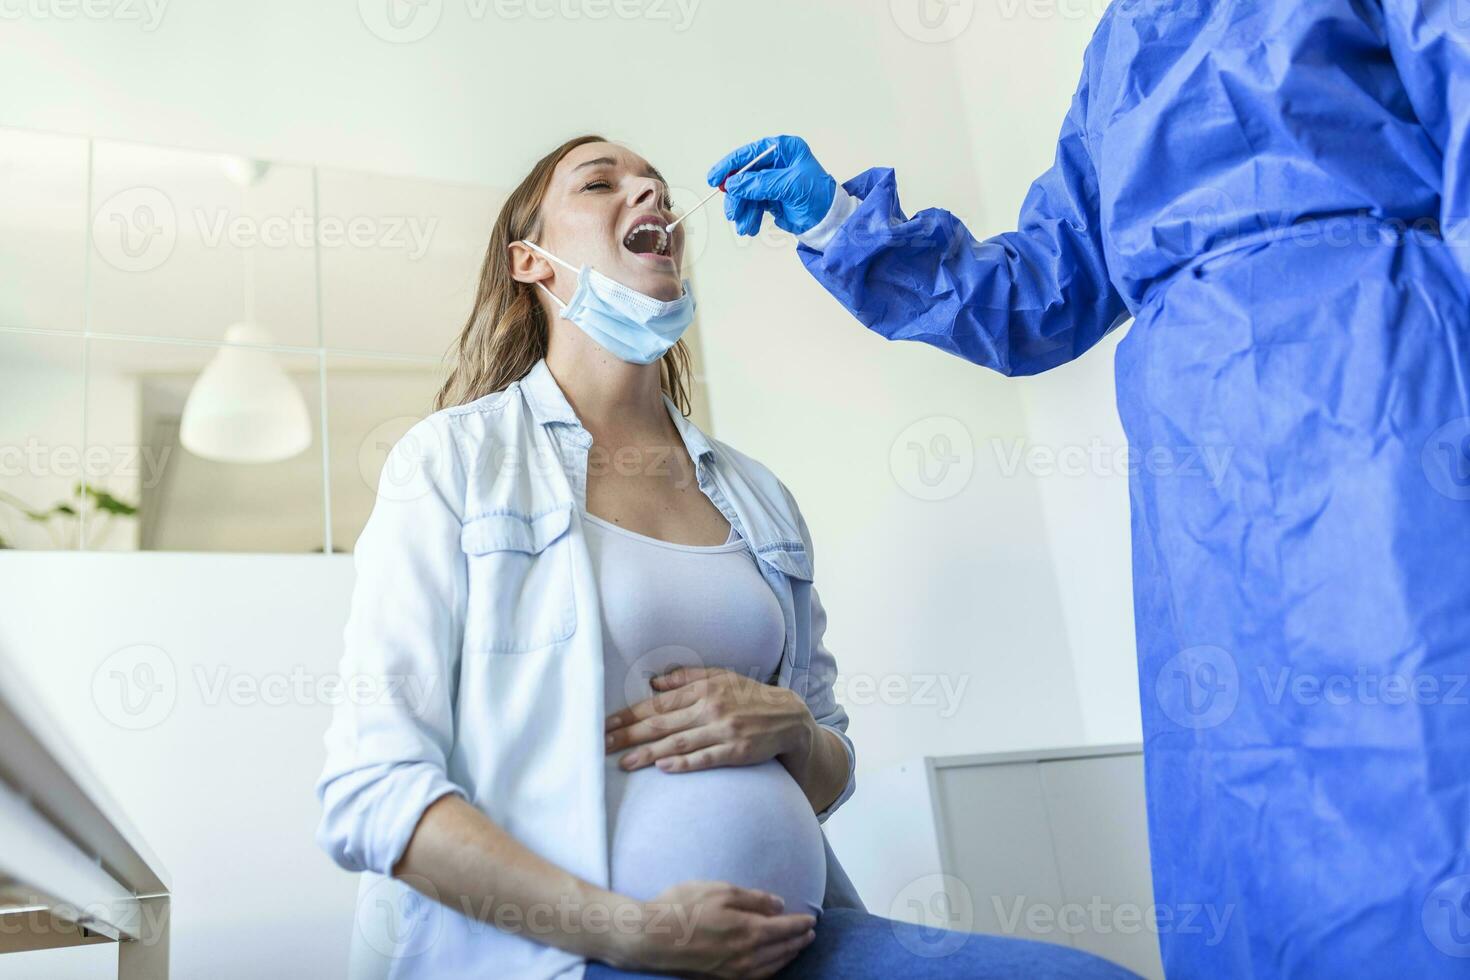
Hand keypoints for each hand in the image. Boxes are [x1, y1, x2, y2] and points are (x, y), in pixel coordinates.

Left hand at [605, 666, 814, 772]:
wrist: (788, 717)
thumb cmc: (748, 696)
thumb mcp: (720, 677)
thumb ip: (686, 678)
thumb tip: (654, 681)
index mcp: (702, 689)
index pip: (657, 704)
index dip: (628, 715)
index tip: (604, 725)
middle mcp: (710, 708)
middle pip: (661, 724)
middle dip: (628, 736)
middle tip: (601, 746)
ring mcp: (724, 730)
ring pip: (678, 743)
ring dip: (648, 754)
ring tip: (623, 763)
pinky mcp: (736, 751)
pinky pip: (706, 758)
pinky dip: (684, 763)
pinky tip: (663, 767)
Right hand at [611, 880, 816, 978]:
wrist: (652, 937)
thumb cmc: (683, 907)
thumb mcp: (720, 890)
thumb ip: (753, 898)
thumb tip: (779, 904)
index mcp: (748, 930)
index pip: (785, 928)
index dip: (801, 924)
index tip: (812, 919)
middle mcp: (746, 955)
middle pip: (782, 949)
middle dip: (799, 940)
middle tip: (810, 933)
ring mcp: (734, 970)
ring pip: (772, 966)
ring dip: (788, 956)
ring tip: (797, 947)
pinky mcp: (722, 978)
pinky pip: (757, 977)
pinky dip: (771, 970)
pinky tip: (772, 965)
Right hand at [708, 135, 836, 235]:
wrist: (830, 221)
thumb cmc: (818, 197)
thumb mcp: (790, 186)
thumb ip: (760, 184)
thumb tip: (734, 184)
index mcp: (784, 150)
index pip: (751, 153)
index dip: (730, 165)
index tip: (715, 178)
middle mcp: (777, 162)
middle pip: (745, 175)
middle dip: (737, 196)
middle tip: (732, 212)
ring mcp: (773, 180)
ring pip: (746, 193)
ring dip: (743, 210)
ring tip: (744, 226)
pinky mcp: (771, 197)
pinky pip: (753, 205)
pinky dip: (750, 216)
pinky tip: (750, 227)